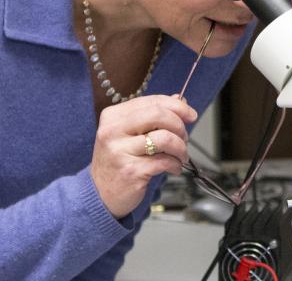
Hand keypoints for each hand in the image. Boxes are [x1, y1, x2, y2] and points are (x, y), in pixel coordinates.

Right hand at [90, 95, 196, 217]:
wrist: (101, 192)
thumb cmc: (119, 160)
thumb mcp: (130, 133)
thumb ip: (153, 115)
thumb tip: (180, 99)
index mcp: (113, 116)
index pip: (152, 102)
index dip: (177, 106)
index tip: (191, 115)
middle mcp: (113, 131)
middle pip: (159, 115)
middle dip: (180, 126)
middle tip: (184, 138)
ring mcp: (120, 151)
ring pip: (165, 139)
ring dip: (181, 148)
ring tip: (180, 156)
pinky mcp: (131, 171)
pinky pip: (165, 161)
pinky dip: (176, 164)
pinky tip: (173, 168)